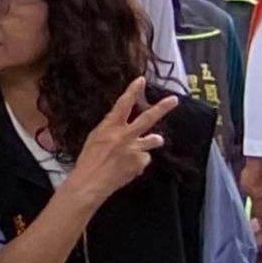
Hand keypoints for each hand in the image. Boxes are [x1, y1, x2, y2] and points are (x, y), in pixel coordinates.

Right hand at [63, 86, 180, 208]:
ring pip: (154, 139)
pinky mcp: (141, 163)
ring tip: (154, 141)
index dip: (133, 91)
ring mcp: (135, 149)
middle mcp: (125, 135)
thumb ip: (111, 129)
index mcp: (110, 127)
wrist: (90, 182)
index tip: (141, 80)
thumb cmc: (88, 160)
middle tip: (174, 100)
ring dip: (154, 140)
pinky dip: (138, 161)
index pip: (123, 104)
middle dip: (162, 108)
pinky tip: (128, 167)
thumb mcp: (95, 138)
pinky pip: (145, 158)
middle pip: (148, 118)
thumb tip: (123, 125)